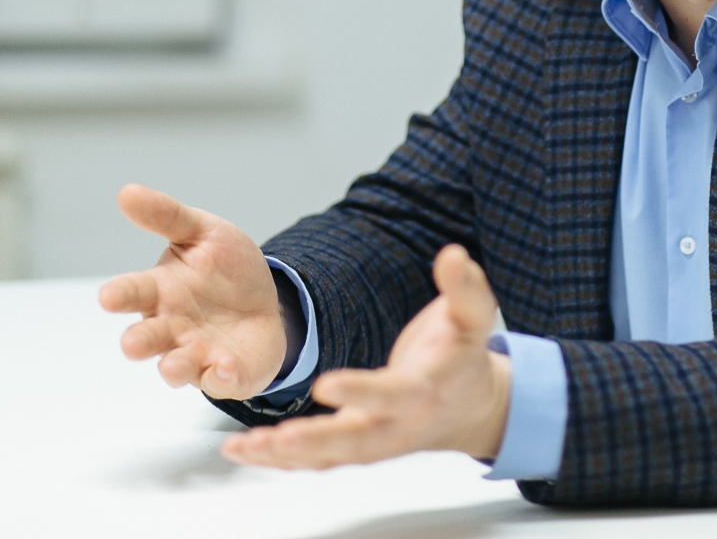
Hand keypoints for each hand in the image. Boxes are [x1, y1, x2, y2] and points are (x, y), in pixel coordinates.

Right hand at [98, 184, 287, 400]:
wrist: (267, 301)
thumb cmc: (224, 269)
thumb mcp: (204, 233)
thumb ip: (167, 216)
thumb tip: (126, 191)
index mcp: (160, 290)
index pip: (133, 291)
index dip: (120, 295)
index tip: (107, 297)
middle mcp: (170, 326)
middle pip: (146, 337)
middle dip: (138, 341)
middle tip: (132, 343)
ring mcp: (195, 352)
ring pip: (176, 366)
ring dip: (174, 367)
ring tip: (175, 365)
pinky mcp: (223, 373)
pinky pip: (219, 380)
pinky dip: (220, 376)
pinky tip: (225, 367)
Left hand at [220, 244, 510, 467]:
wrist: (470, 407)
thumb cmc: (462, 356)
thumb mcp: (473, 317)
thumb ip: (464, 287)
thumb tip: (454, 254)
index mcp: (427, 391)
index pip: (394, 396)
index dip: (362, 392)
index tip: (325, 385)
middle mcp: (399, 426)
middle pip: (356, 442)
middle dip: (315, 441)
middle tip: (276, 438)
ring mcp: (376, 444)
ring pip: (330, 458)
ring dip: (286, 457)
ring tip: (243, 447)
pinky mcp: (357, 450)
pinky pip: (317, 461)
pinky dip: (281, 461)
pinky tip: (245, 450)